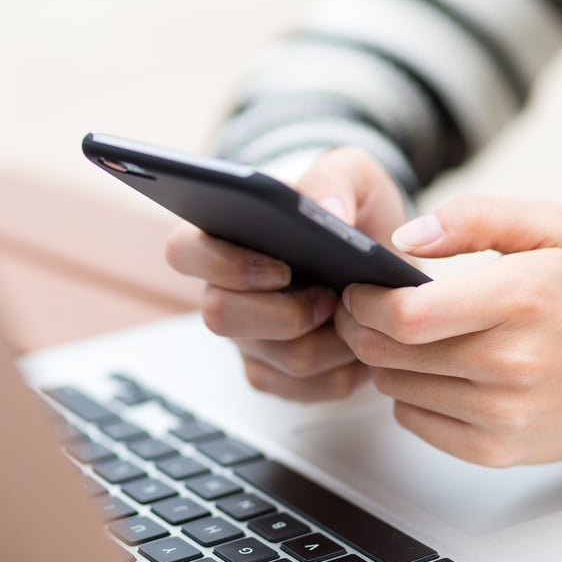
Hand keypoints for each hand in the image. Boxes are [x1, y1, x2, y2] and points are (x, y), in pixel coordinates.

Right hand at [165, 147, 409, 401]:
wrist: (378, 254)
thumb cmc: (351, 208)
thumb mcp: (353, 173)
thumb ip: (335, 179)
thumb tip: (326, 212)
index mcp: (222, 235)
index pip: (183, 251)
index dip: (223, 265)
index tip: (281, 267)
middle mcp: (223, 291)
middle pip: (220, 317)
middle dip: (285, 313)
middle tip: (330, 297)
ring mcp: (248, 339)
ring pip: (278, 360)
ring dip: (329, 341)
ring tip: (357, 315)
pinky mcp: (276, 375)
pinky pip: (308, 389)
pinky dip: (345, 369)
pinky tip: (362, 342)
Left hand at [334, 195, 561, 465]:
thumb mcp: (545, 228)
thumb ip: (474, 216)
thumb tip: (405, 238)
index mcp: (519, 299)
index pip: (408, 316)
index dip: (366, 304)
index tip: (358, 292)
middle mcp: (511, 362)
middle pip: (389, 354)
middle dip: (361, 329)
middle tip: (363, 314)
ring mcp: (503, 413)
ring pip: (394, 387)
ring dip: (386, 362)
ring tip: (406, 341)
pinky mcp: (495, 449)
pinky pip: (413, 421)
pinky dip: (408, 396)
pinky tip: (432, 375)